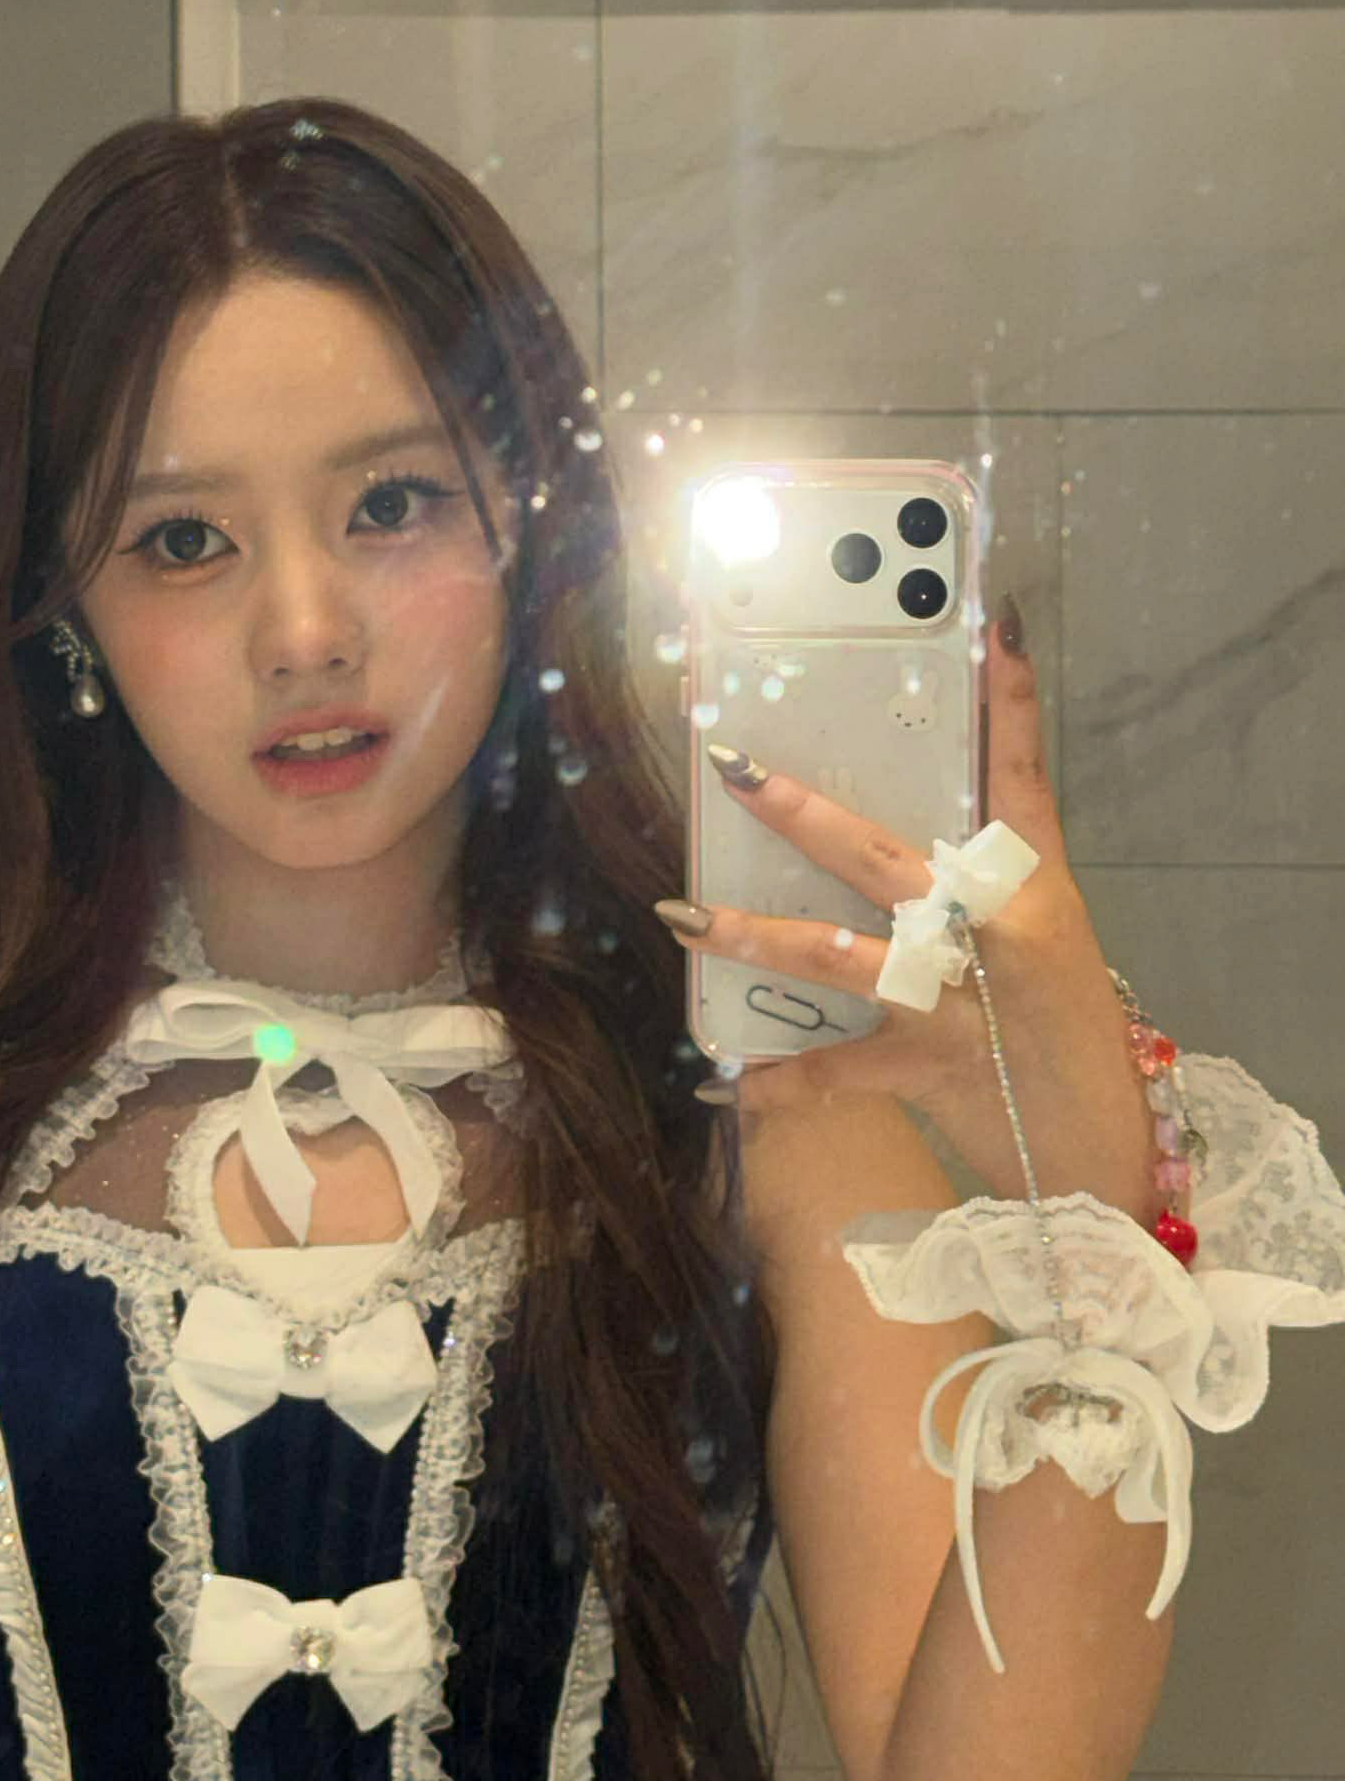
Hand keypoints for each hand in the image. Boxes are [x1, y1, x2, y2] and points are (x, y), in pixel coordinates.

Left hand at [661, 620, 1159, 1213]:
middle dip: (803, 813)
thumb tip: (888, 837)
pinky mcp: (930, 1067)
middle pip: (884, 855)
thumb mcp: (1043, 941)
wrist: (1099, 1152)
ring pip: (840, 954)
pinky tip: (723, 1085)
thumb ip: (980, 886)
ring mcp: (962, 1001)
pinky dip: (780, 1081)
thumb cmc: (1064, 1036)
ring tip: (680, 914)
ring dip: (753, 934)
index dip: (1009, 703)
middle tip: (735, 770)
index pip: (1023, 776)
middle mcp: (998, 931)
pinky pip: (836, 1070)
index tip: (989, 628)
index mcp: (1035, 887)